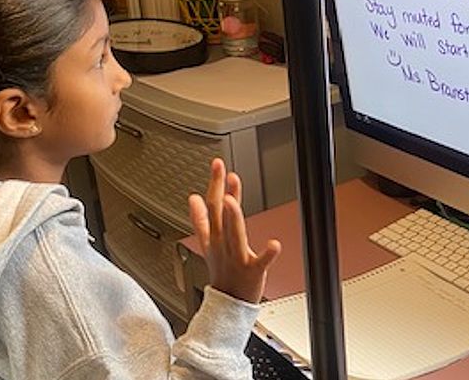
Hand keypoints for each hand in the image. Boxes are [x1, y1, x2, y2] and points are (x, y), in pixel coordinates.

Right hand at [188, 158, 281, 303]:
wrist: (228, 303)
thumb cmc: (222, 272)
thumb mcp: (207, 244)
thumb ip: (202, 220)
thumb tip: (193, 198)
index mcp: (214, 237)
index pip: (211, 207)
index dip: (213, 185)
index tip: (217, 165)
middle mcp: (223, 244)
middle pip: (219, 214)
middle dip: (218, 190)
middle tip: (221, 168)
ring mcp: (237, 257)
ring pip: (233, 233)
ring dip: (232, 217)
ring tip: (231, 199)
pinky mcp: (253, 271)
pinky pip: (260, 261)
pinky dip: (267, 254)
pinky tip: (275, 244)